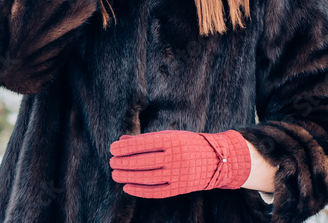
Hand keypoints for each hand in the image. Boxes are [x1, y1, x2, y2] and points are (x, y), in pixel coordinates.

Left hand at [109, 129, 251, 198]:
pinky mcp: (181, 188)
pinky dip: (140, 190)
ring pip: (148, 177)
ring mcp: (179, 174)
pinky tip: (127, 187)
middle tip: (111, 162)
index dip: (125, 148)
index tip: (112, 149)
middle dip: (123, 162)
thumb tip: (121, 141)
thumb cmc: (185, 144)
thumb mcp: (168, 136)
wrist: (216, 159)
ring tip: (115, 174)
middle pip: (143, 161)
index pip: (142, 144)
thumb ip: (145, 139)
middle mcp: (175, 157)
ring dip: (128, 177)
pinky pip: (157, 191)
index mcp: (171, 141)